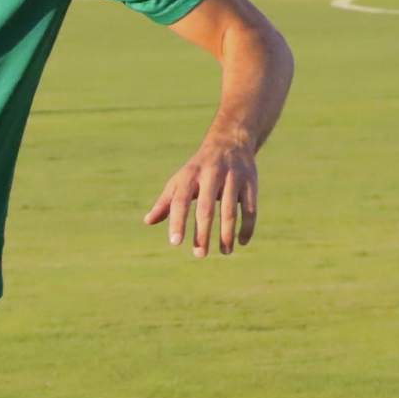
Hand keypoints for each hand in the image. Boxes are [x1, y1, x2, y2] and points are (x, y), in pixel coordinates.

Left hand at [145, 133, 257, 256]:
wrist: (229, 143)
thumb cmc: (198, 169)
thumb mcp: (179, 181)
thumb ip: (165, 202)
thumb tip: (147, 221)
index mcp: (189, 176)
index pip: (180, 202)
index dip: (177, 222)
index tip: (175, 242)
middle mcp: (211, 175)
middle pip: (206, 209)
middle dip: (202, 233)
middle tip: (199, 254)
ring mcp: (233, 178)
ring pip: (230, 211)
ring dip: (227, 234)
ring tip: (224, 253)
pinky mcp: (250, 182)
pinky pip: (250, 208)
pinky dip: (247, 226)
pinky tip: (242, 242)